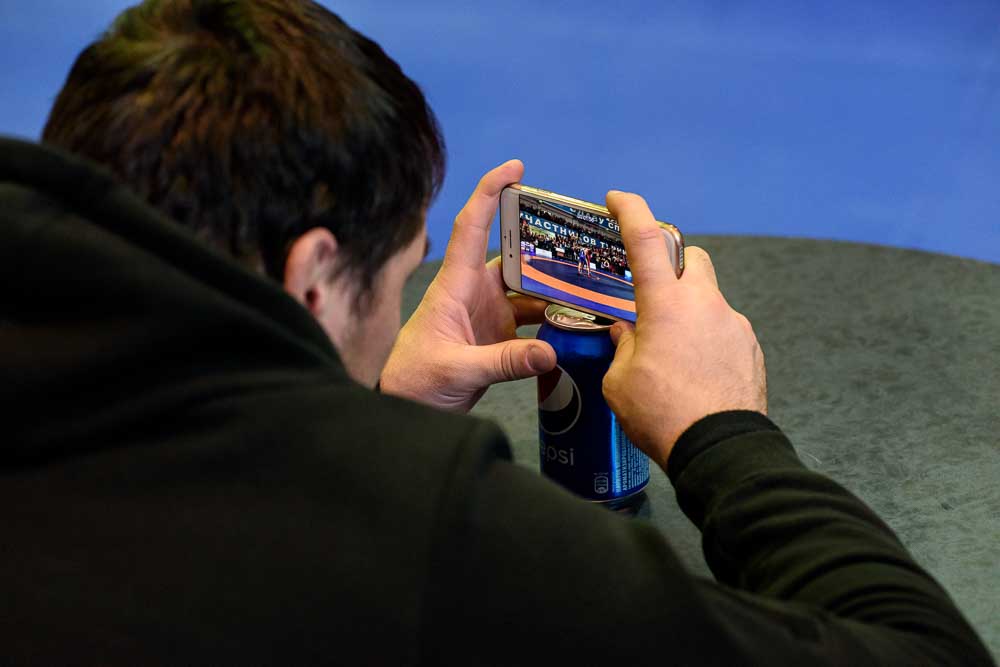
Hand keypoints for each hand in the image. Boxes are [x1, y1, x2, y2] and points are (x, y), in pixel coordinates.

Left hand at [380, 160, 556, 412]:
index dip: (490, 192)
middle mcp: (475, 293)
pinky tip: (578, 323)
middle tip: (581, 233)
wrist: (403, 410)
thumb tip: (551, 351)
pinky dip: (554, 321)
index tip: (516, 167)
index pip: (472, 227)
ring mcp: (488, 314)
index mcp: (456, 285)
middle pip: (514, 255)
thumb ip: (503, 362)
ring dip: (556, 287)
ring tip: (592, 282)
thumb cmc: (414, 381)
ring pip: (529, 290)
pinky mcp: (498, 338)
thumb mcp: (457, 371)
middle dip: (544, 242)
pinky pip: (533, 322)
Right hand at [601, 191, 766, 471]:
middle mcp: (704, 303)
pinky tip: (695, 371)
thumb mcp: (619, 382)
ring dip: (689, 309)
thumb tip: (628, 333)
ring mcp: (734, 323)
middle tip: (652, 291)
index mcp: (665, 304)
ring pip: (709, 297)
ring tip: (671, 350)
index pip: (645, 239)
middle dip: (671, 263)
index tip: (617, 199)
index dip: (630, 211)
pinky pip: (724, 329)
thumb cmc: (662, 414)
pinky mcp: (751, 347)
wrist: (721, 449)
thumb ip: (622, 347)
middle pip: (691, 257)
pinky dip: (708, 338)